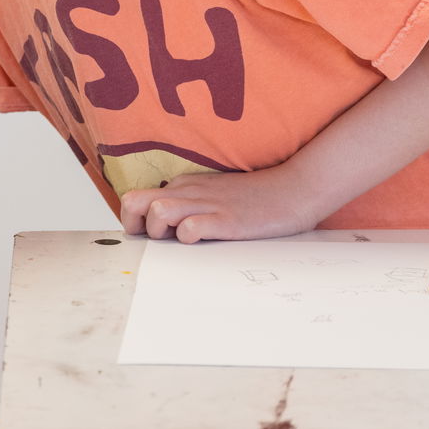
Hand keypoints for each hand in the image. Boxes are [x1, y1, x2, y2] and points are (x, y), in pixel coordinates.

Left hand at [119, 165, 321, 243]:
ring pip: (158, 212)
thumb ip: (189, 204)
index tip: (147, 235)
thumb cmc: (254, 198)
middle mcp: (189, 192)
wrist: (294, 189)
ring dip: (160, 231)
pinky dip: (188, 239)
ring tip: (178, 240)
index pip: (136, 198)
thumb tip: (165, 227)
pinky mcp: (226, 220)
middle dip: (134, 224)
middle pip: (134, 201)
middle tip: (154, 239)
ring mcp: (207, 205)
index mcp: (183, 186)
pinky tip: (202, 241)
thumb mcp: (213, 194)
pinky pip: (190, 229)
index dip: (134, 220)